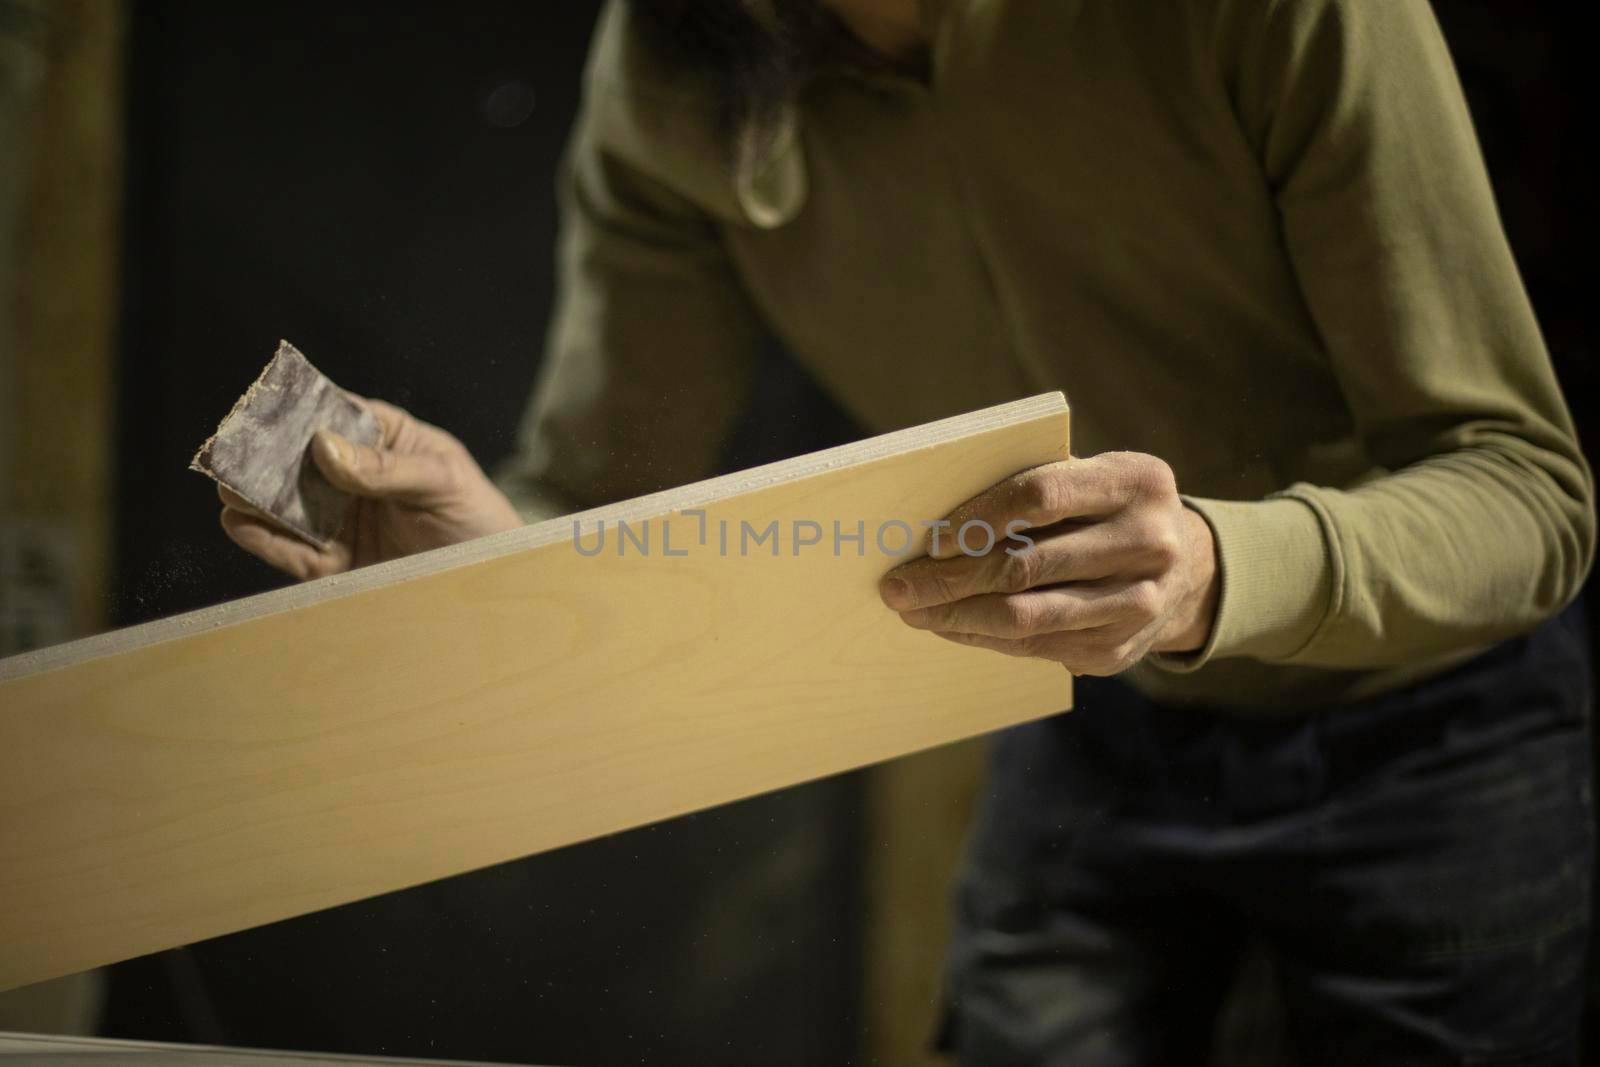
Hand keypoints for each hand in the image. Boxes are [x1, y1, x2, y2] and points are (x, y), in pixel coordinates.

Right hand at [219, 396, 522, 579]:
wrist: (496, 584)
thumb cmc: (479, 518)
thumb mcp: (443, 481)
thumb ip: (387, 467)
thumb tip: (324, 446)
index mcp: (386, 441)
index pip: (334, 416)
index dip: (298, 410)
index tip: (262, 408)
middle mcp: (355, 478)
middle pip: (300, 461)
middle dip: (265, 455)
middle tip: (229, 450)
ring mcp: (343, 520)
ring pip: (289, 504)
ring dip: (255, 496)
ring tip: (226, 488)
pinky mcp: (337, 564)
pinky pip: (294, 550)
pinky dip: (264, 538)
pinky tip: (238, 522)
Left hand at [877, 452, 1218, 674]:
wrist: (1189, 571)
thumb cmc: (1109, 511)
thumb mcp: (1093, 479)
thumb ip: (1035, 486)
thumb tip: (932, 518)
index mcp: (1137, 482)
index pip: (1041, 496)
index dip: (978, 518)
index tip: (930, 540)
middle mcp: (1149, 543)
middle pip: (1026, 565)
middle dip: (949, 579)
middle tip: (897, 586)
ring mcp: (1139, 603)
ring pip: (1026, 616)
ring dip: (956, 617)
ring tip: (912, 611)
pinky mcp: (1119, 649)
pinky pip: (1034, 647)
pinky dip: (982, 637)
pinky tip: (950, 626)